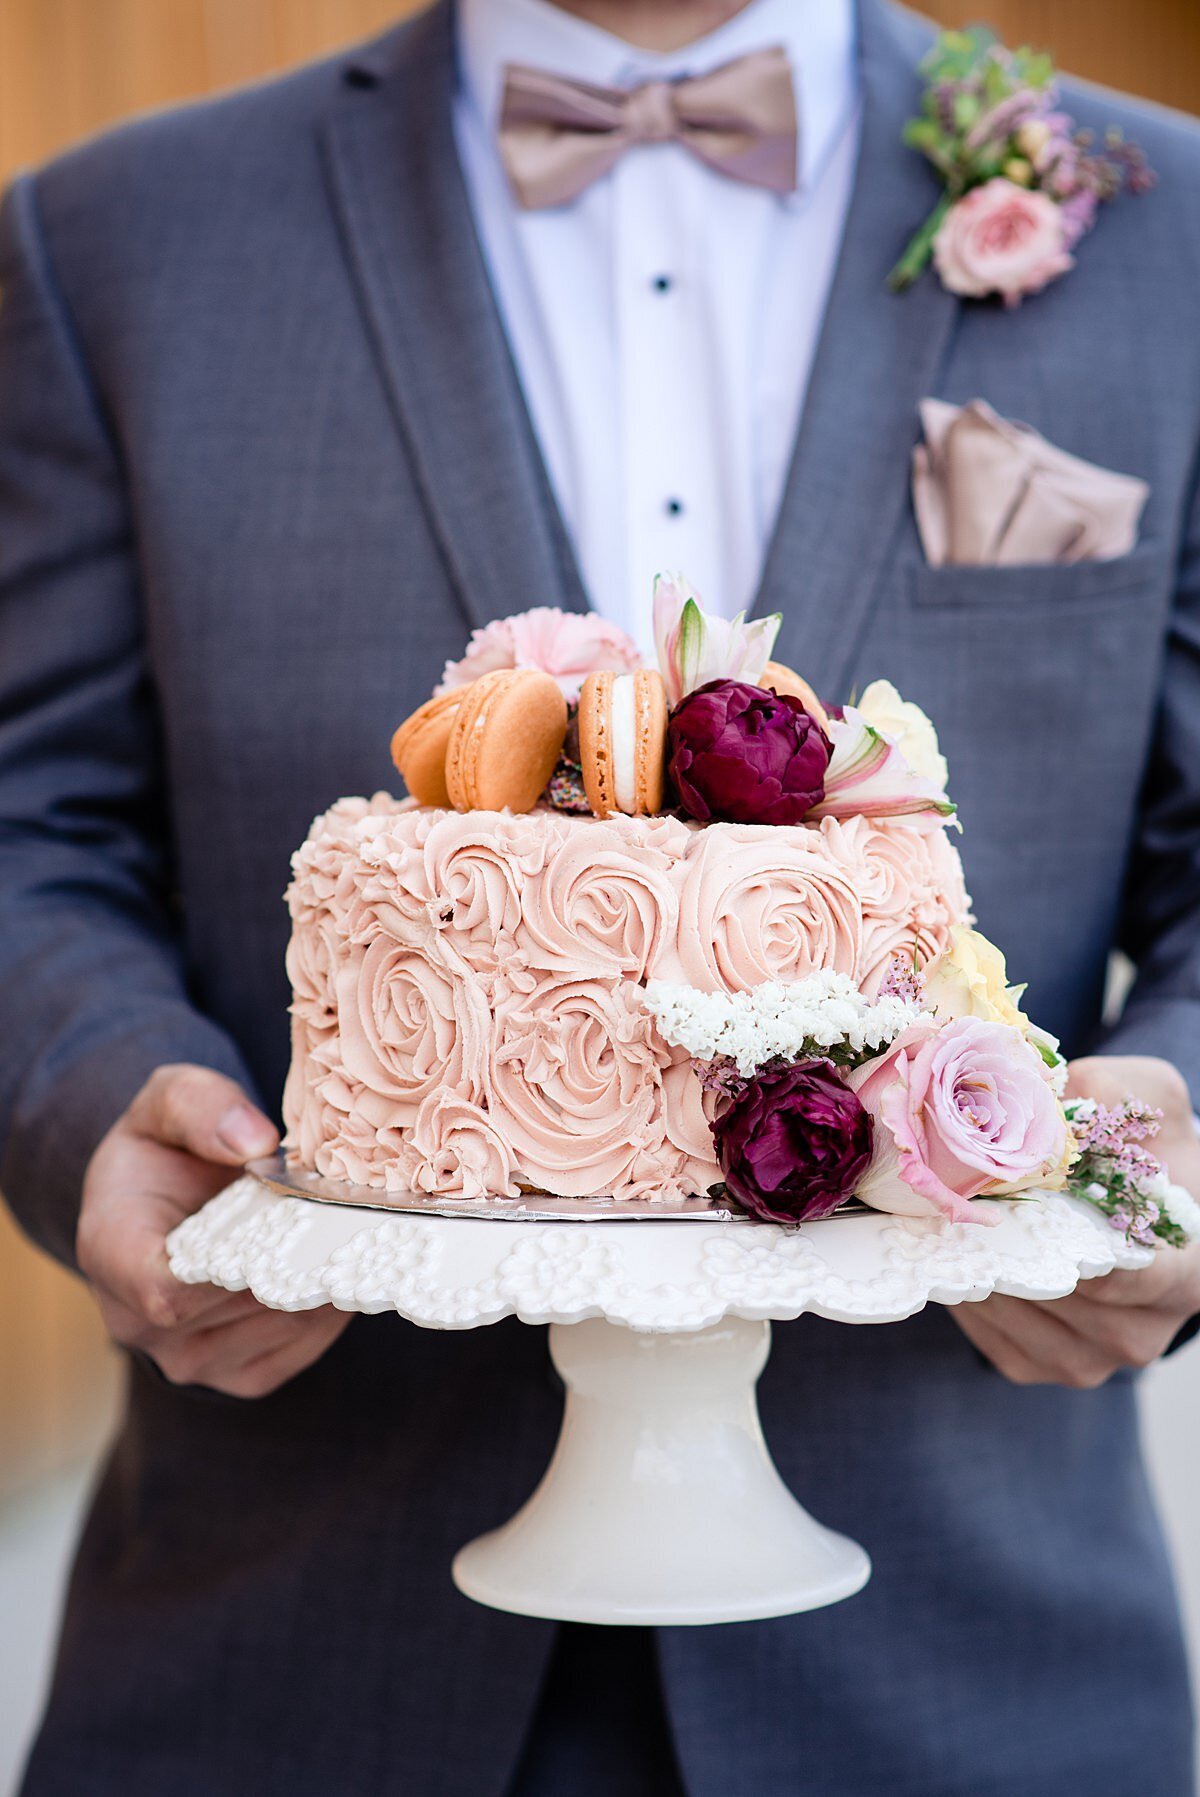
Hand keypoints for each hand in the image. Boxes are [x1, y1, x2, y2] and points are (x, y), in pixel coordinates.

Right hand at [77, 1063, 350, 1397]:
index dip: (233, 1263)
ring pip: (281, 1327)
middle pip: (239, 1306)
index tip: (286, 1214)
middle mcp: (138, 1324)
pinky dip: (329, 1306)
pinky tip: (330, 1261)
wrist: (162, 1201)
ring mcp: (188, 1360)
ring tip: (340, 1228)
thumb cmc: (163, 1149)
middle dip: (296, 1256)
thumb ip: (201, 1106)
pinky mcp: (237, 1377)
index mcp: (111, 1254)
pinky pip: (301, 1348)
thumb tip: (255, 1143)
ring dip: (320, 1279)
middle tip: (344, 1208)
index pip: (167, 1290)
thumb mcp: (168, 1099)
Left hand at [954, 1055, 1199, 1386]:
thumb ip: (1110, 1095)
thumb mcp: (1150, 1099)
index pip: (1126, 1274)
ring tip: (947, 1214)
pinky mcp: (1032, 1367)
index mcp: (1185, 1277)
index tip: (1022, 1199)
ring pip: (1010, 1314)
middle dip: (1006, 1241)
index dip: (1068, 1235)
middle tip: (958, 1195)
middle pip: (1054, 1293)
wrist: (1134, 1204)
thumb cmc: (1149, 1148)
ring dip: (974, 1266)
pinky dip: (961, 1289)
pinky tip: (951, 1247)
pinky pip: (982, 1333)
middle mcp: (1138, 1333)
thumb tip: (1045, 1102)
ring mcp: (1085, 1360)